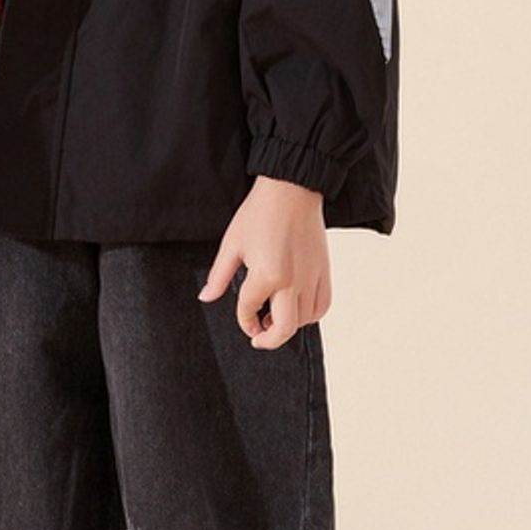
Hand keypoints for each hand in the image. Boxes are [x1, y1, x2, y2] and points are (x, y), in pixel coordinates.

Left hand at [197, 177, 330, 348]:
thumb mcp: (232, 245)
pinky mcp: (324, 271)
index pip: (249, 311)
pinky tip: (297, 309)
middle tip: (259, 337)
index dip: (243, 321)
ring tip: (276, 317)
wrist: (291, 190)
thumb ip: (219, 276)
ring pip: (304, 320)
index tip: (244, 322)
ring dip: (289, 326)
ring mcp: (311, 277)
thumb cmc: (259, 213)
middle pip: (283, 328)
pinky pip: (322, 305)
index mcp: (266, 275)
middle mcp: (292, 281)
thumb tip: (206, 298)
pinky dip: (310, 315)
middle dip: (268, 339)